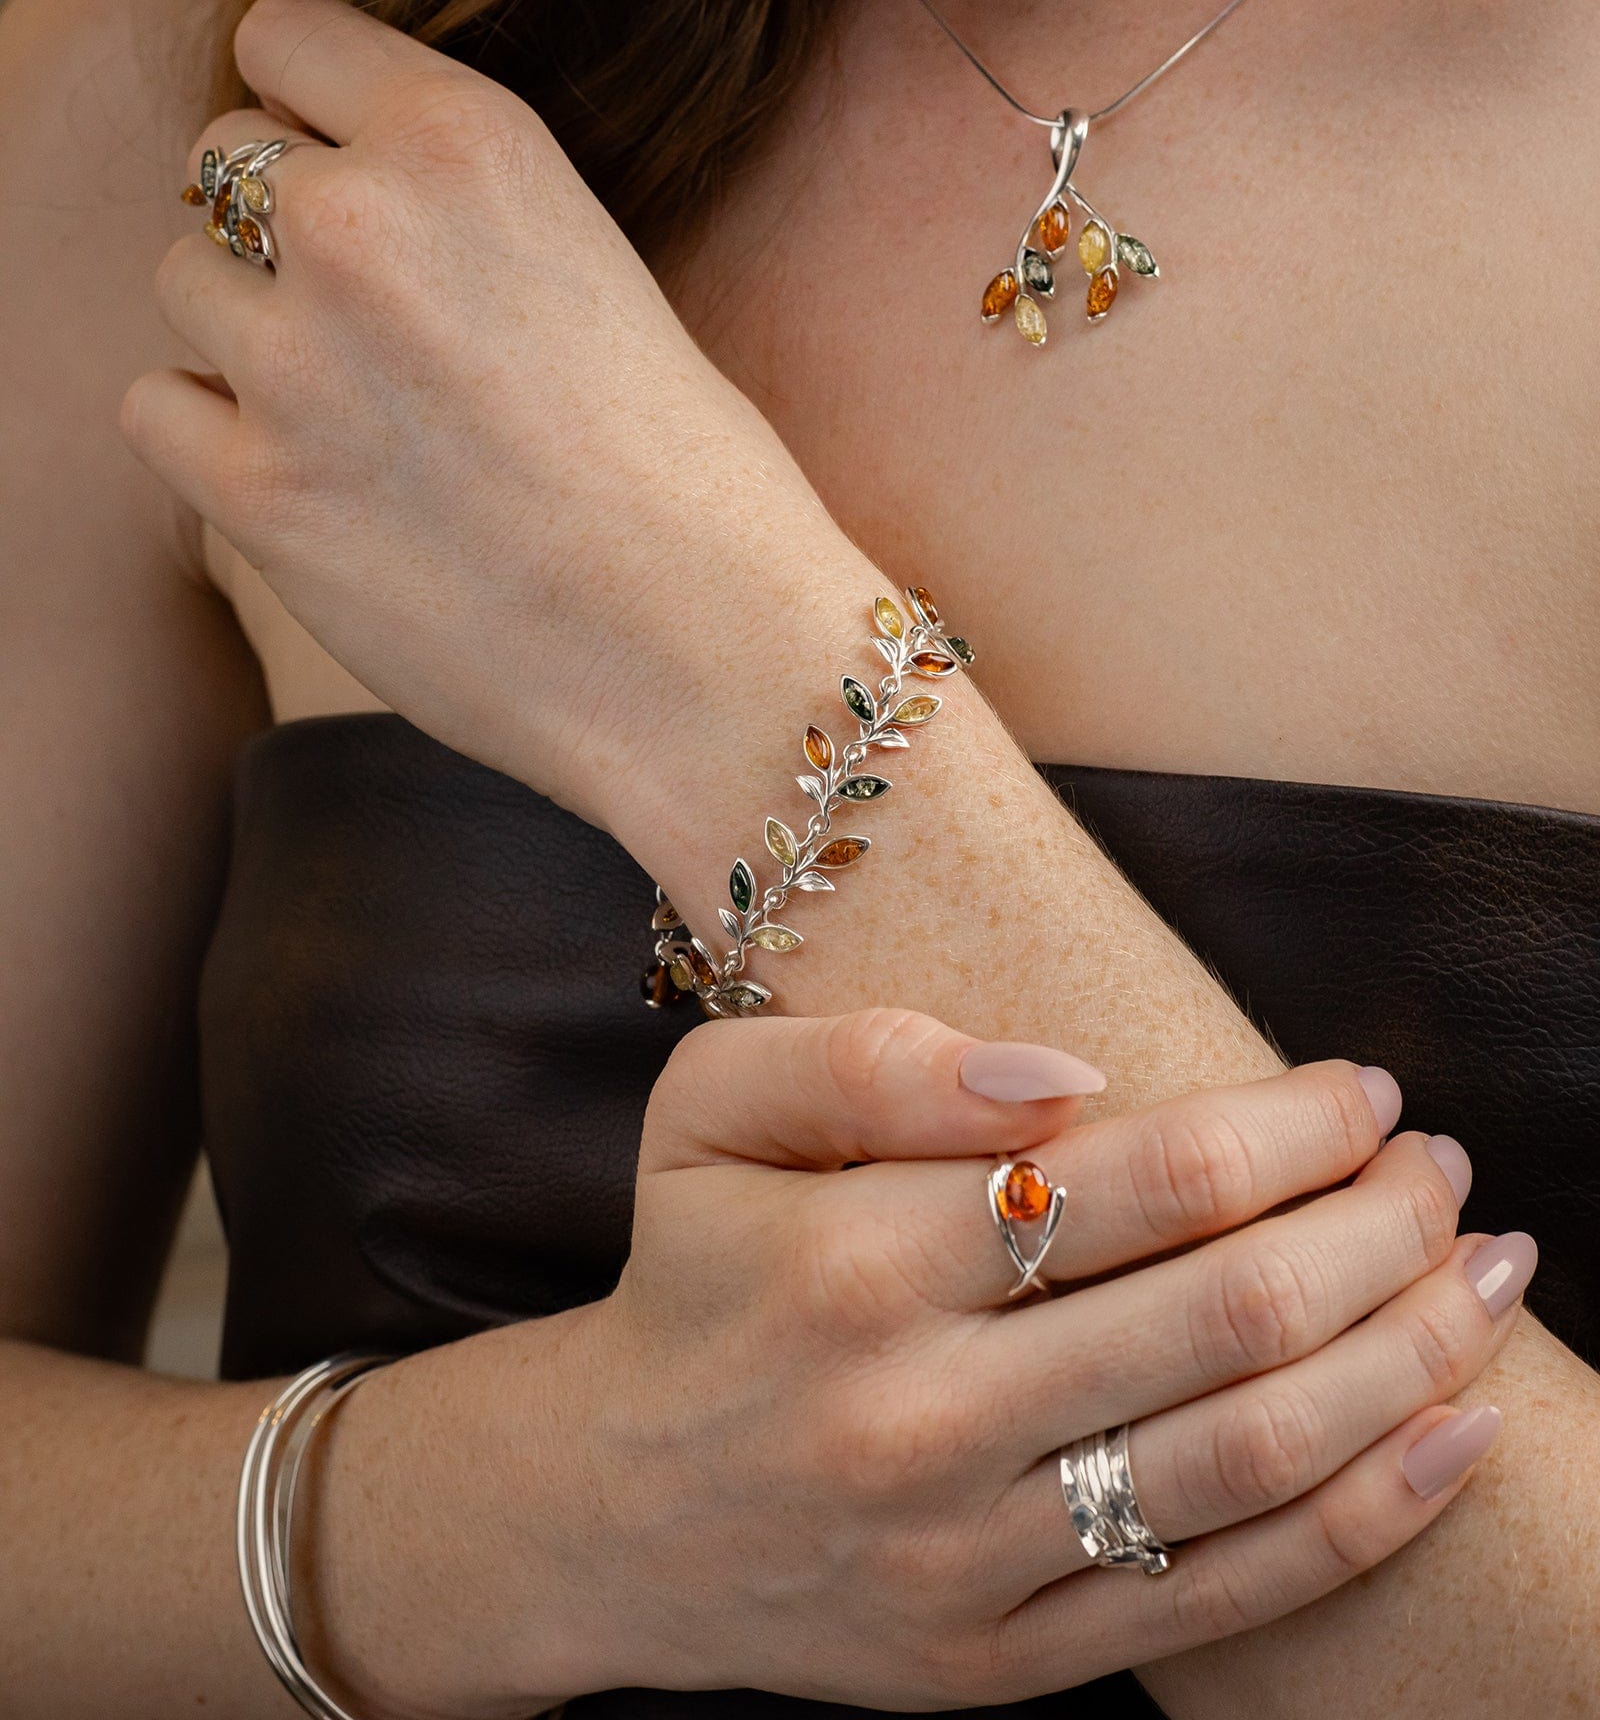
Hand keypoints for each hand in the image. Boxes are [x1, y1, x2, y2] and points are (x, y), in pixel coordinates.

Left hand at [122, 0, 845, 826]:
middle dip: (274, 226)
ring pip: (182, 284)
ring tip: (356, 414)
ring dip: (248, 335)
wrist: (708, 649)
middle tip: (361, 319)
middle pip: (218, 160)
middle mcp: (359, 224)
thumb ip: (451, 208)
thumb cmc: (690, 477)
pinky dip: (214, 437)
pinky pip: (156, 408)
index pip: (281, 35)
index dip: (305, 107)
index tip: (337, 168)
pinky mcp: (255, 491)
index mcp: (465, 140)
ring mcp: (293, 361)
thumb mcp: (590, 264)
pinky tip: (311, 477)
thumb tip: (327, 198)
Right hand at [344, 1011, 1519, 1714]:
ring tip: (1487, 1276)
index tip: (1363, 1088)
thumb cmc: (690, 1274)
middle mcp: (921, 1417)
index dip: (1288, 1127)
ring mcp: (968, 1558)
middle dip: (1379, 1226)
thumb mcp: (711, 1108)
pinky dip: (1369, 1514)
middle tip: (1446, 1168)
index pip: (1140, 1178)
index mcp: (855, 1260)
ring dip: (1407, 1356)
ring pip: (1253, 1457)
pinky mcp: (999, 1661)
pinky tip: (1457, 1433)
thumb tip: (1071, 1073)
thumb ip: (871, 1056)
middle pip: (1228, 1314)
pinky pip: (1223, 1597)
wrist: (607, 1508)